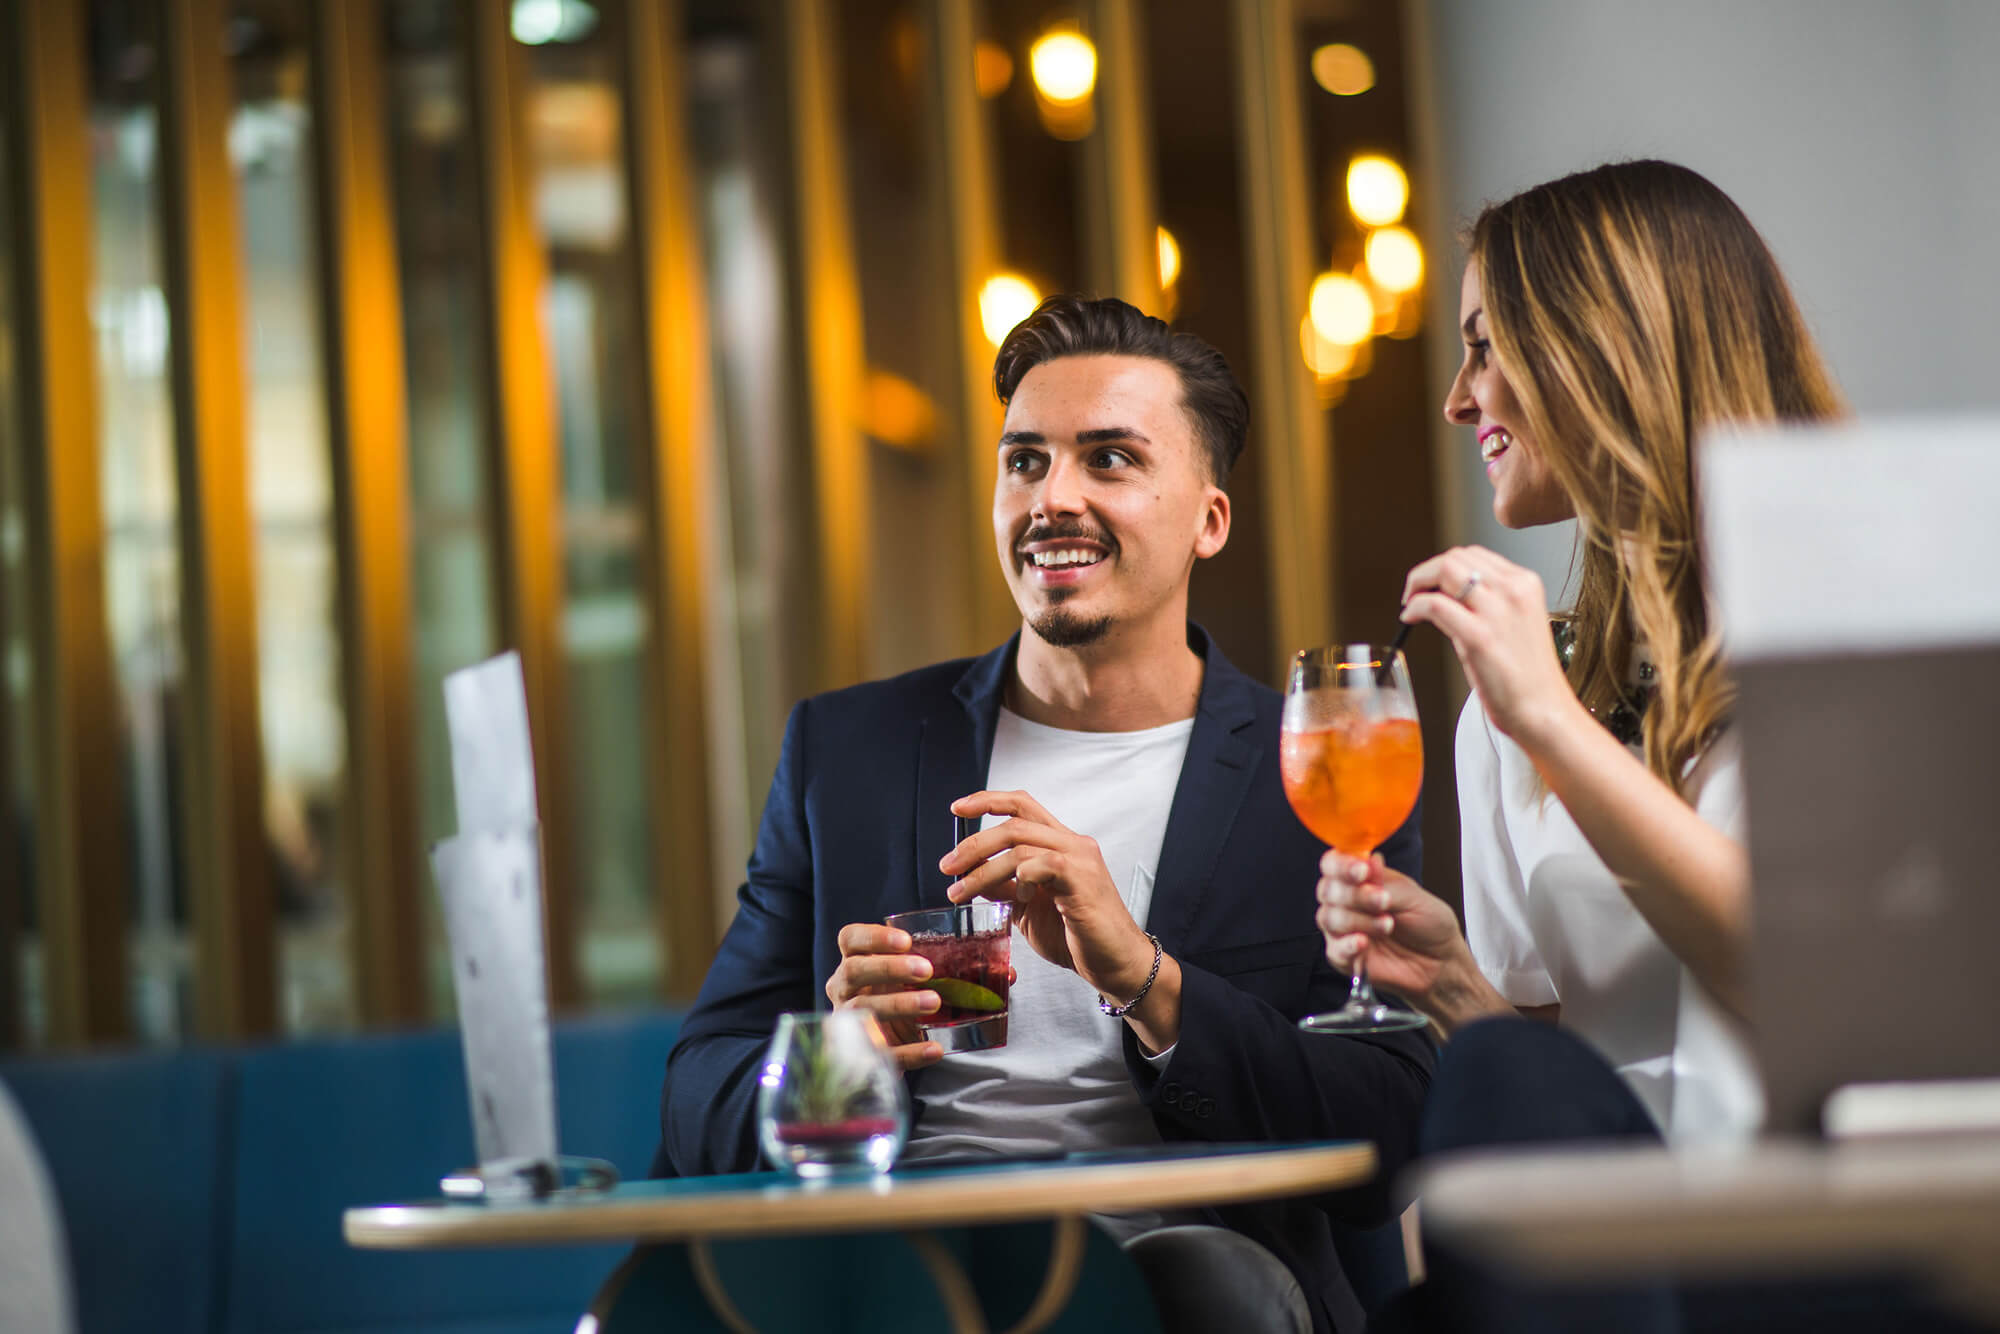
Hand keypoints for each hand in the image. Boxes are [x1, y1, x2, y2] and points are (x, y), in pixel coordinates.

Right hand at [825, 923, 943, 1070]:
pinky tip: (934, 1049)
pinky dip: (910, 1053)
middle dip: (890, 968)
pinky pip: (882, 1053)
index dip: (874, 937)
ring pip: (863, 1009)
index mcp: (854, 961)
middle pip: (854, 970)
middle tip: (926, 970)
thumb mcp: (910, 978)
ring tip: (934, 1002)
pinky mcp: (862, 1055)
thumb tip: (999, 965)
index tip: (907, 940)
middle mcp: (844, 989)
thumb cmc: (900, 997)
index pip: (850, 939)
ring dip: (899, 1004)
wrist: (890, 1046)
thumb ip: (939, 966)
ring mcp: (848, 1022)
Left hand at [942, 790, 1154, 1001]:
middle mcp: (1072, 844)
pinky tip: (1016, 899)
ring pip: (1020, 845)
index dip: (988, 801)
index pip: (1023, 805)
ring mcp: (1080, 859)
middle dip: (973, 844)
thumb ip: (1004, 887)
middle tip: (947, 867)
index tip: (957, 809)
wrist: (1115, 964)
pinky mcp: (1082, 879)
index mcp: (1061, 845)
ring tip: (960, 892)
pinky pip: (1041, 865)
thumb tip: (972, 876)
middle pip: (1014, 822)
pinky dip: (1020, 879)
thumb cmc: (1077, 938)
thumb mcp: (1027, 909)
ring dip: (983, 870)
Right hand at [1315, 851, 1466, 1007]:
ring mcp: (1343, 930)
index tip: (1362, 872)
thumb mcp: (1414, 897)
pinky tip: (1363, 942)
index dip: (1342, 866)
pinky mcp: (1344, 958)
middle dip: (1356, 895)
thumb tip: (1368, 860)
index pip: (1333, 864)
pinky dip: (1348, 945)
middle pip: (1328, 890)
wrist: (1441, 962)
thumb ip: (1385, 883)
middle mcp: (1347, 901)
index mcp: (1361, 878)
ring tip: (1388, 925)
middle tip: (1384, 901)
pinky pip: (1334, 950)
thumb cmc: (1429, 924)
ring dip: (1359, 920)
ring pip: (1329, 918)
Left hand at [1400, 546, 1579, 746]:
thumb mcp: (1512, 624)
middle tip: (1412, 593)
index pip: (1474, 553)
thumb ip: (1485, 604)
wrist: (1544, 712)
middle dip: (1426, 572)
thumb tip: (1444, 595)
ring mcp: (1498, 612)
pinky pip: (1434, 605)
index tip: (1430, 584)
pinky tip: (1410, 619)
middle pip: (1455, 557)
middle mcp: (1514, 590)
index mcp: (1525, 584)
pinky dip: (1414, 608)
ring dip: (1417, 584)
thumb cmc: (1527, 677)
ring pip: (1444, 570)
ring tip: (1409, 605)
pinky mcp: (1480, 637)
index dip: (1443, 566)